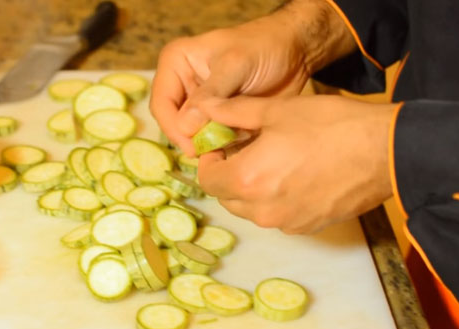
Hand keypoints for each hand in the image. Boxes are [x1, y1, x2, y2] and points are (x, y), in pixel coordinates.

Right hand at [149, 0, 355, 154]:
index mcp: (176, 64)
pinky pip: (214, 141)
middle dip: (194, 140)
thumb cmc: (264, 46)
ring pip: (194, 136)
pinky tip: (242, 143)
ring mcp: (201, 105)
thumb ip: (210, 94)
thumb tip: (185, 126)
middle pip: (175, 124)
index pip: (162, 105)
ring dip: (211, 145)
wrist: (296, 51)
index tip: (195, 147)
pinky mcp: (218, 119)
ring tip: (235, 143)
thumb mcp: (235, 65)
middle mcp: (183, 86)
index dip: (175, 129)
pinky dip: (226, 146)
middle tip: (216, 152)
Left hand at [196, 95, 398, 233]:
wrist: (386, 151)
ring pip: (252, 210)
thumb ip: (234, 113)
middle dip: (229, 175)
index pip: (207, 180)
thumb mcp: (277, 110)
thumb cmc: (330, 125)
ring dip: (252, 189)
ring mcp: (286, 223)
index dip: (209, 161)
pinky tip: (296, 175)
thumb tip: (204, 109)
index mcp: (247, 179)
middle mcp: (262, 210)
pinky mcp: (309, 227)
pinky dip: (277, 199)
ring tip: (273, 160)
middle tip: (246, 150)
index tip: (222, 145)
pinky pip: (279, 216)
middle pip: (227, 198)